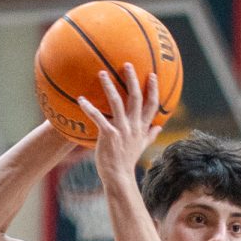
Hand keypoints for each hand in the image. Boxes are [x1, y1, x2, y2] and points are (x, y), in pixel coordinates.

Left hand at [76, 63, 161, 183]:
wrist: (119, 177)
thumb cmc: (127, 161)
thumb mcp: (142, 146)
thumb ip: (150, 135)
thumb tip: (159, 126)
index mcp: (142, 127)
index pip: (152, 105)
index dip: (153, 89)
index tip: (153, 75)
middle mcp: (133, 126)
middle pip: (136, 98)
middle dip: (132, 80)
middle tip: (127, 64)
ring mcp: (121, 130)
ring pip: (117, 103)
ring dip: (109, 87)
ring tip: (102, 73)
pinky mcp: (108, 135)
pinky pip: (98, 118)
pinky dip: (89, 108)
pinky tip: (81, 100)